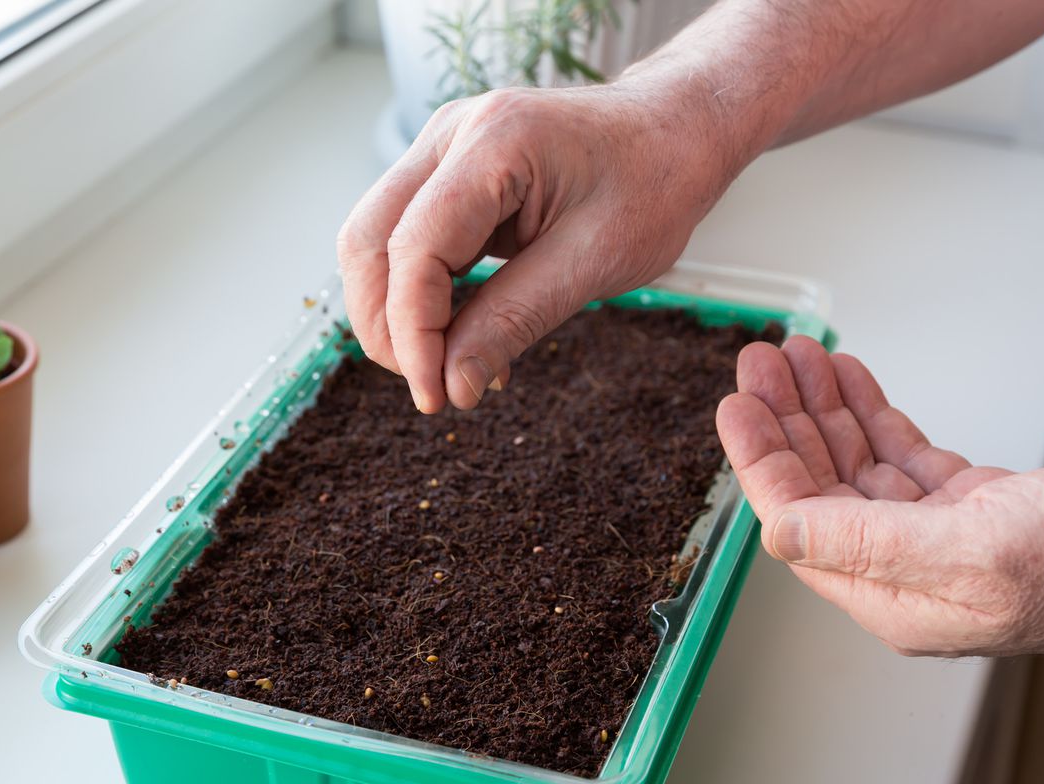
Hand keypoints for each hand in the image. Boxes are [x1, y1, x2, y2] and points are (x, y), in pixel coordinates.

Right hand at [337, 77, 743, 412]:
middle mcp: (452, 134)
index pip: (416, 245)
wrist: (676, 130)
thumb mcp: (595, 261)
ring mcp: (442, 150)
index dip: (413, 330)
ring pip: (374, 242)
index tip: (434, 394)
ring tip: (446, 367)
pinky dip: (421, 296)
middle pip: (367, 239)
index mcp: (496, 141)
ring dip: (395, 313)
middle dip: (384, 325)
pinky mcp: (446, 175)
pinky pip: (406, 241)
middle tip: (429, 387)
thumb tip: (452, 386)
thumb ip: (515, 320)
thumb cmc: (654, 180)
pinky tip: (462, 336)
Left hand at [715, 337, 1043, 656]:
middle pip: (819, 488)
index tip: (735, 406)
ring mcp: (937, 539)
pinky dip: (873, 414)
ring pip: (856, 466)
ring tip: (799, 355)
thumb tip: (779, 535)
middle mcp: (905, 572)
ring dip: (824, 408)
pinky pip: (899, 456)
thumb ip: (867, 544)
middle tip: (761, 362)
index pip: (798, 523)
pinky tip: (849, 380)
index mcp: (892, 596)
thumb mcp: (973, 551)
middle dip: (785, 420)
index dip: (760, 460)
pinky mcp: (970, 510)